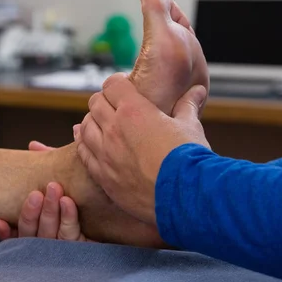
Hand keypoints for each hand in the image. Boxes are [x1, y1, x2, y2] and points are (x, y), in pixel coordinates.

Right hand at [0, 142, 89, 241]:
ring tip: (55, 192)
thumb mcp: (62, 179)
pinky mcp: (83, 245)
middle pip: (33, 233)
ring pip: (50, 235)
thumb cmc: (79, 193)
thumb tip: (33, 145)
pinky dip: (69, 218)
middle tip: (37, 193)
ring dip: (48, 213)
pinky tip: (68, 203)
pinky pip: (73, 235)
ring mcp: (65, 245)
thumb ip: (47, 163)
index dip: (5, 232)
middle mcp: (49, 241)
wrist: (114, 215)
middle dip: (31, 214)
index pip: (18, 235)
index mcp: (38, 230)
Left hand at [75, 73, 208, 225]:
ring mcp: (105, 154)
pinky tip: (85, 138)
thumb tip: (198, 90)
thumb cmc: (189, 159)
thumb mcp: (190, 126)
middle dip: (104, 100)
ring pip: (85, 127)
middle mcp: (114, 129)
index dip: (118, 83)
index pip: (112, 85)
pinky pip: (83, 154)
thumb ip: (187, 106)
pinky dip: (83, 143)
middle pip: (95, 104)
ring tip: (101, 122)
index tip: (124, 87)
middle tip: (114, 105)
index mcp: (134, 111)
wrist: (185, 198)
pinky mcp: (103, 177)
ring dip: (92, 121)